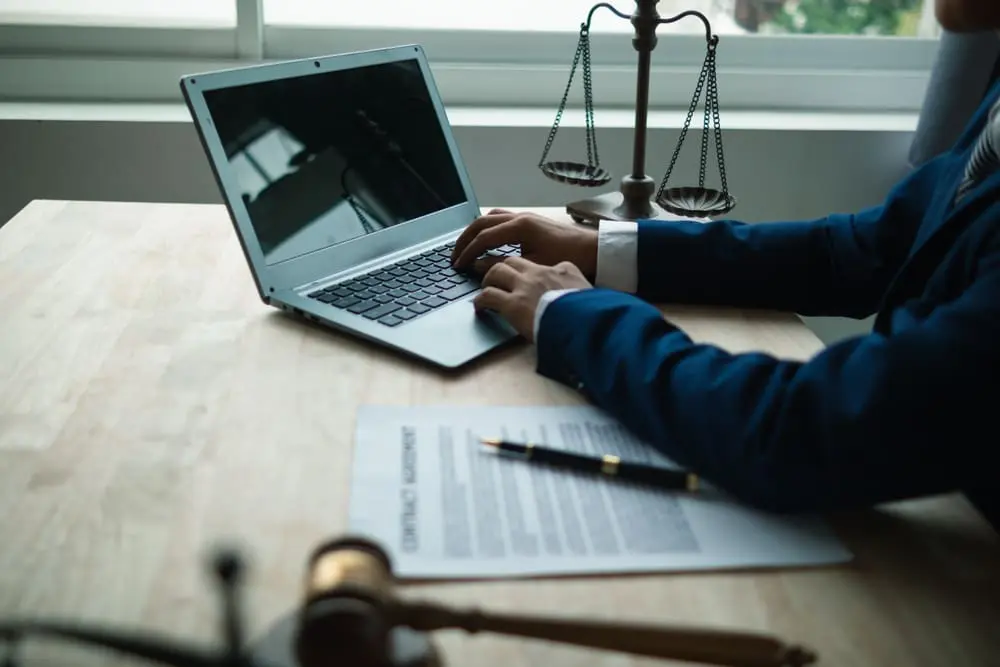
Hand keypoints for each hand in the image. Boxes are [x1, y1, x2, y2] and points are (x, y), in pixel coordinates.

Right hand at [451, 209, 598, 278]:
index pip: (483, 237)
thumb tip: (477, 266)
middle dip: (465, 239)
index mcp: (519, 227)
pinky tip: (487, 241)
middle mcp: (520, 217)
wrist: (594, 250)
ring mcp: (526, 217)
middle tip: (454, 255)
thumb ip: (501, 265)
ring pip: (491, 217)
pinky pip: (501, 219)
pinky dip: (488, 228)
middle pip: (481, 222)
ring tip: (466, 246)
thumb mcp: (532, 266)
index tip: (457, 265)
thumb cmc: (566, 258)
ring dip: (476, 230)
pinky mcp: (531, 222)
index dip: (467, 252)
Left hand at [473, 256, 591, 341]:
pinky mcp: (513, 304)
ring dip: (488, 280)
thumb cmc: (590, 311)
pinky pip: (488, 296)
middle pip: (512, 261)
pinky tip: (479, 307)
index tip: (521, 276)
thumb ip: (576, 285)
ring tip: (485, 289)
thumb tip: (575, 289)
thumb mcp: (587, 291)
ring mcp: (524, 287)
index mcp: (559, 270)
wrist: (586, 322)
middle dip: (501, 268)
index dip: (524, 269)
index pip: (537, 264)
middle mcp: (539, 273)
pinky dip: (480, 300)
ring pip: (496, 272)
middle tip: (495, 278)